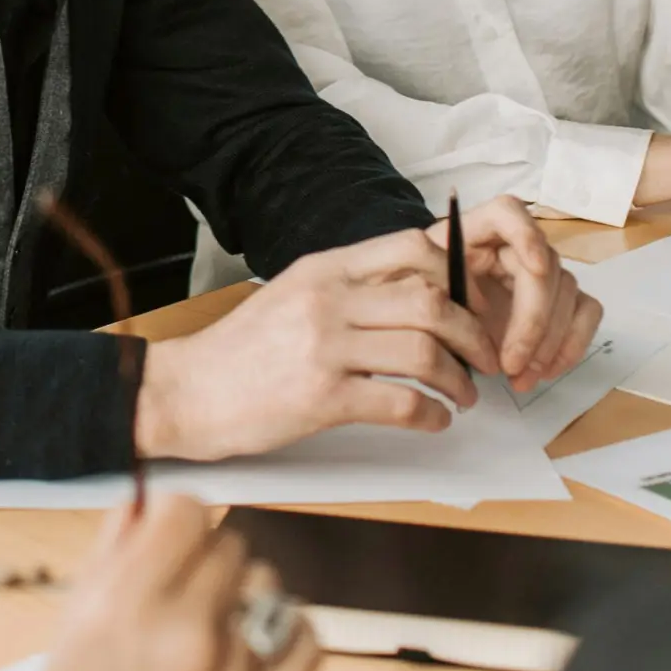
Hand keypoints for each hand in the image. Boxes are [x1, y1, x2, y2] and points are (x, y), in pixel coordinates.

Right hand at [30, 495, 318, 670]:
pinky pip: (307, 639)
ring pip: (265, 584)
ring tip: (213, 624)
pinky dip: (288, 632)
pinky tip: (260, 640)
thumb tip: (138, 506)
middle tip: (181, 589)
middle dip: (203, 560)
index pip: (183, 511)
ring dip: (242, 595)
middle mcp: (183, 632)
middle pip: (227, 543)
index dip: (174, 518)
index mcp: (124, 608)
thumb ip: (109, 562)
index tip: (167, 532)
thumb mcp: (69, 641)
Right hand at [135, 229, 503, 460]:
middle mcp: (327, 301)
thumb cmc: (240, 351)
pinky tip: (433, 421)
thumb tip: (413, 293)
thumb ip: (346, 288)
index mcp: (324, 269)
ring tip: (463, 395)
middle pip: (431, 302)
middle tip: (484, 357)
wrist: (186, 392)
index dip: (456, 275)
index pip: (410, 249)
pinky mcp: (322, 398)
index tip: (472, 304)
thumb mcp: (291, 295)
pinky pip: (400, 403)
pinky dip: (430, 415)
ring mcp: (324, 349)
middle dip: (473, 334)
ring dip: (458, 379)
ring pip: (424, 353)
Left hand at [438, 196, 600, 394]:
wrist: (430, 316)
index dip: (527, 235)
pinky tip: (546, 371)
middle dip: (533, 322)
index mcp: (476, 231)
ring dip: (550, 342)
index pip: (508, 213)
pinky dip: (571, 344)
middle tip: (510, 365)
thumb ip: (434, 291)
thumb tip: (465, 310)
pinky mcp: (559, 299)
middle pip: (544, 268)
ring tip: (521, 378)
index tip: (535, 268)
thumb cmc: (421, 298)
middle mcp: (515, 245)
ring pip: (569, 293)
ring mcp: (542, 271)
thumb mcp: (414, 290)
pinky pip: (585, 313)